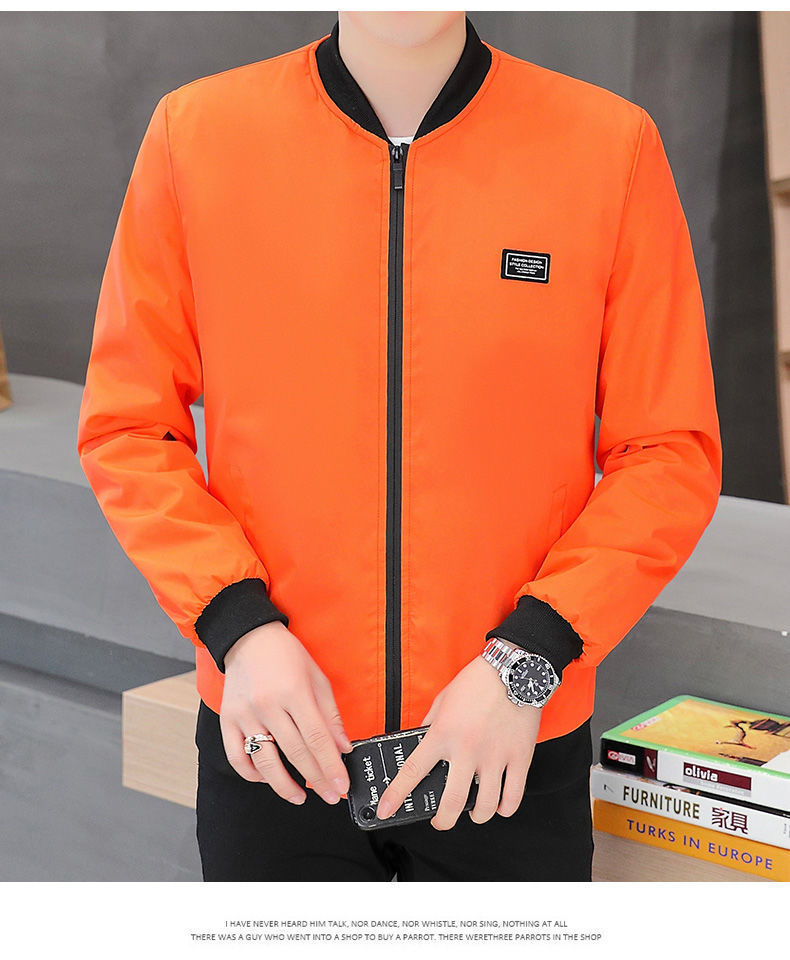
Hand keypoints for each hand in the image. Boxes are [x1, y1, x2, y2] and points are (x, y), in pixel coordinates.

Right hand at [219, 620, 352, 805]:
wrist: (248, 637)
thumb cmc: (287, 655)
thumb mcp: (317, 677)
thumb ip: (330, 715)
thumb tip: (343, 749)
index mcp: (294, 691)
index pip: (317, 739)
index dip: (331, 767)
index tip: (341, 786)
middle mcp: (268, 705)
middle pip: (295, 753)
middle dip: (316, 780)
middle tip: (330, 795)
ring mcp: (245, 714)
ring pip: (265, 762)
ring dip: (284, 786)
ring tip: (300, 797)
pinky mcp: (227, 720)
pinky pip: (237, 757)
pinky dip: (252, 774)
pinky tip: (268, 779)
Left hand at [375, 654, 541, 829]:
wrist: (515, 669)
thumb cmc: (478, 681)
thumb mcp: (443, 700)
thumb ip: (430, 724)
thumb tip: (420, 741)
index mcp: (443, 734)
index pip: (413, 771)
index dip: (396, 795)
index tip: (387, 810)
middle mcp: (468, 749)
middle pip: (451, 802)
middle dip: (442, 821)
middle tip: (440, 820)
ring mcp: (495, 756)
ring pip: (485, 806)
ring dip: (476, 816)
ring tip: (472, 813)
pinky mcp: (519, 758)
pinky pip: (513, 796)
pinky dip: (505, 808)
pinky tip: (499, 805)